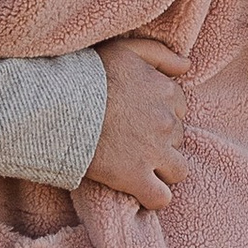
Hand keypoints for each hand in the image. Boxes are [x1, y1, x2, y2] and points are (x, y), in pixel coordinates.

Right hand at [86, 34, 190, 209]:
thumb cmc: (88, 74)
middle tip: (132, 138)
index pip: (179, 107)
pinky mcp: (136, 178)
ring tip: (139, 166)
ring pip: (177, 170)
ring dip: (163, 169)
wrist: (60, 104)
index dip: (160, 112)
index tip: (139, 115)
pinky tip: (140, 190)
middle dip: (160, 140)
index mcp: (166, 91)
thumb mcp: (124, 49)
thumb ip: (160, 54)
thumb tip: (186, 65)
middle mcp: (167, 122)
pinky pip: (160, 197)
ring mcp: (154, 152)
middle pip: (177, 138)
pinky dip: (154, 196)